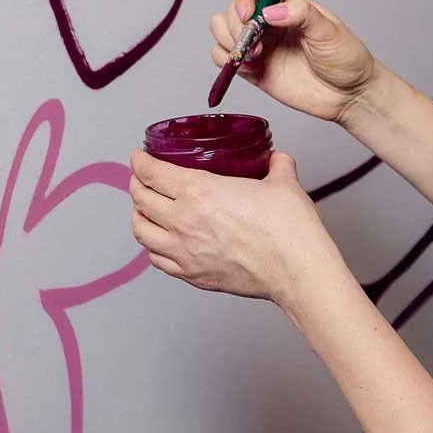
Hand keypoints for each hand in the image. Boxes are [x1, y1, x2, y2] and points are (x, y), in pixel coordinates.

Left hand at [129, 147, 340, 306]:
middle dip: (136, 185)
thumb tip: (276, 159)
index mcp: (198, 191)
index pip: (152, 173)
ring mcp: (184, 252)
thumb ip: (276, 164)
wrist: (296, 270)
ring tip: (144, 210)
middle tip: (140, 179)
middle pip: (140, 200)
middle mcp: (183, 221)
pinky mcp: (193, 275)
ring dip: (138, 217)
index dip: (140, 162)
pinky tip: (161, 242)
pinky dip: (153, 247)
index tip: (138, 157)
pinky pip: (158, 260)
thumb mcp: (283, 182)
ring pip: (141, 232)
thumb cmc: (288, 228)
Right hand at [211, 0, 378, 124]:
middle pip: (232, 10)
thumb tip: (271, 11)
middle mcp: (269, 22)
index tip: (247, 15)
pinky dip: (227, 62)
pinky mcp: (254, 70)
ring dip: (228, 41)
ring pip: (222, 32)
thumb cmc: (346, 59)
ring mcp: (260, 45)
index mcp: (288, 4)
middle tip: (254, 44)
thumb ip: (302, 15)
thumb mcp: (330, 32)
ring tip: (253, 57)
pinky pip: (224, 59)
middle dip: (234, 25)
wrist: (349, 96)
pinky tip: (249, 69)